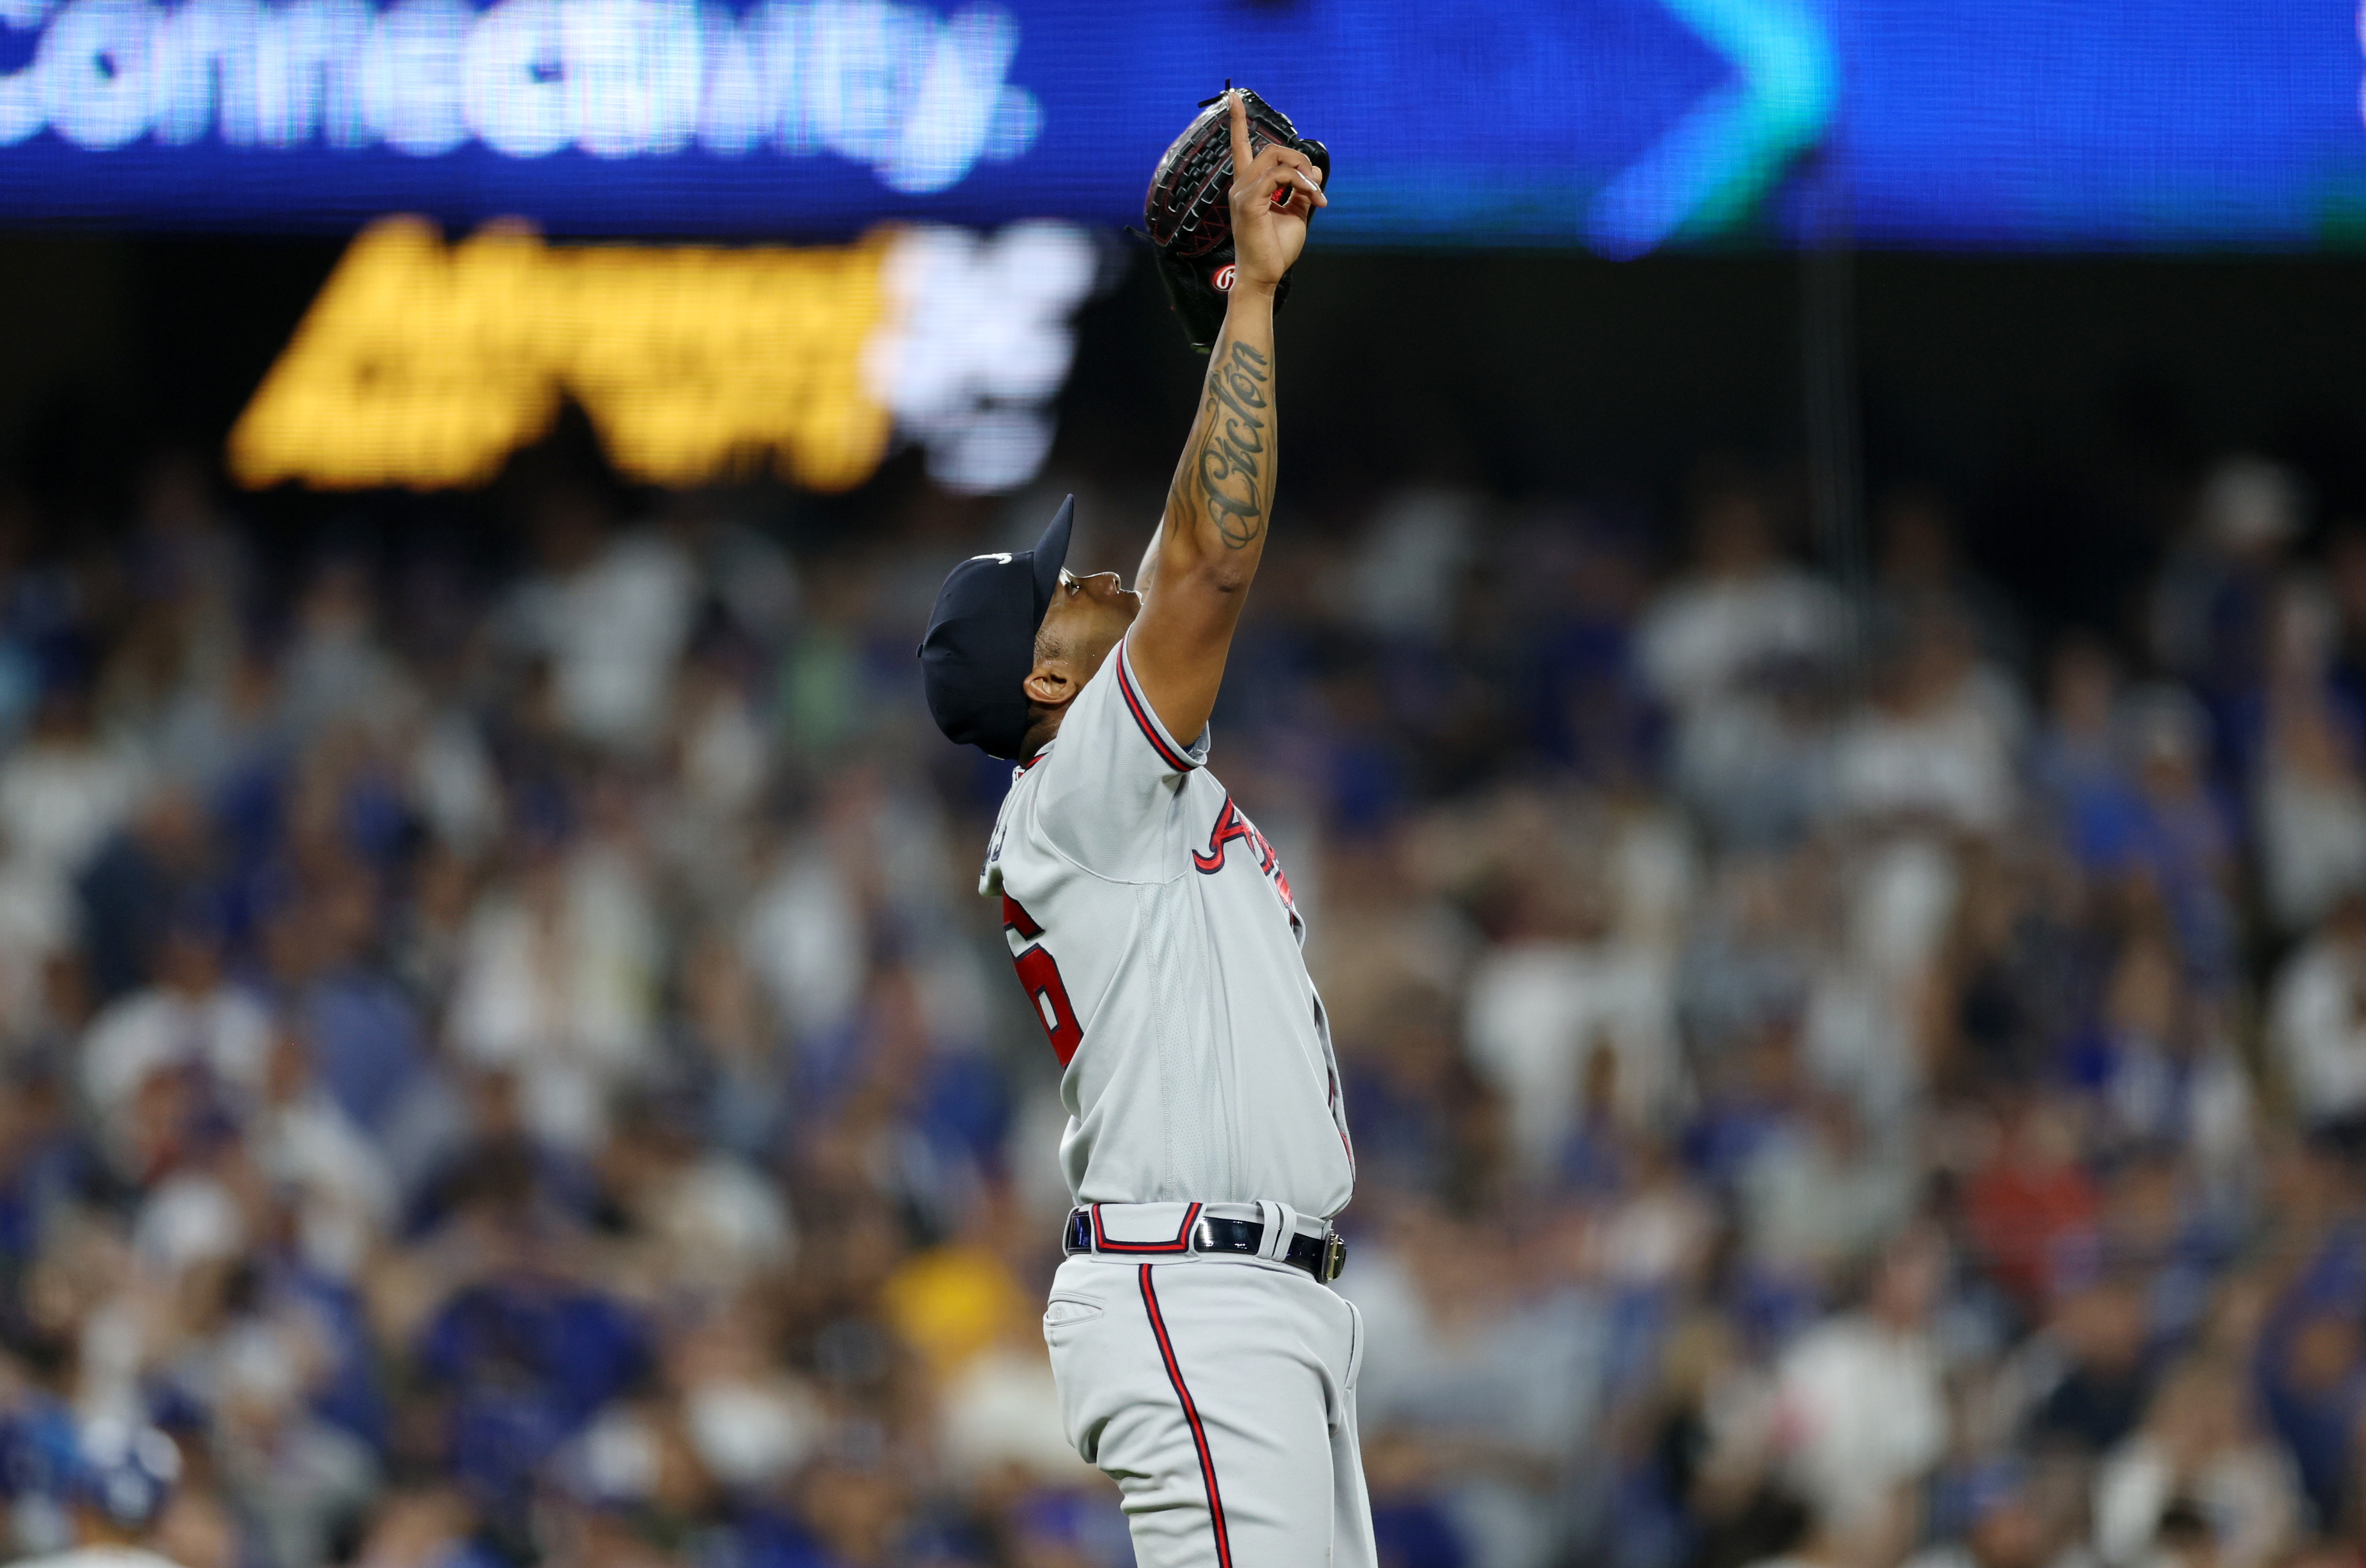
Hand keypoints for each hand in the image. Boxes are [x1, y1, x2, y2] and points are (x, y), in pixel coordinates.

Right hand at [1225, 89, 1324, 291]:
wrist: (1266, 275)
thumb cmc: (1275, 249)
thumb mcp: (1294, 213)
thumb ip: (1300, 190)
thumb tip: (1312, 171)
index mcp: (1248, 187)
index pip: (1240, 148)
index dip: (1236, 122)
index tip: (1234, 97)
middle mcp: (1240, 186)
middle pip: (1271, 149)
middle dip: (1299, 159)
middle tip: (1314, 185)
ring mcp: (1242, 193)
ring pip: (1275, 158)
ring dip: (1302, 171)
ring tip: (1315, 194)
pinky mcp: (1249, 203)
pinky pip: (1278, 176)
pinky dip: (1299, 183)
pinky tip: (1312, 199)